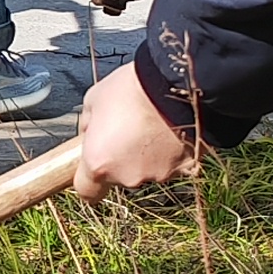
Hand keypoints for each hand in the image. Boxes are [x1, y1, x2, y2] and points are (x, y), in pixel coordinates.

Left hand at [72, 60, 204, 203]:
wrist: (179, 82)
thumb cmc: (134, 88)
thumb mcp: (94, 99)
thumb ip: (88, 125)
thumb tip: (90, 133)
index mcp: (99, 162)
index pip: (87, 191)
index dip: (90, 180)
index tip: (93, 166)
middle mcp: (128, 176)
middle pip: (119, 177)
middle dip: (121, 159)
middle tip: (128, 130)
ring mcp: (158, 175)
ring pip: (147, 171)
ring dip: (147, 155)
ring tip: (152, 126)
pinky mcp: (185, 169)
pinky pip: (172, 164)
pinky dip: (170, 152)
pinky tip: (171, 130)